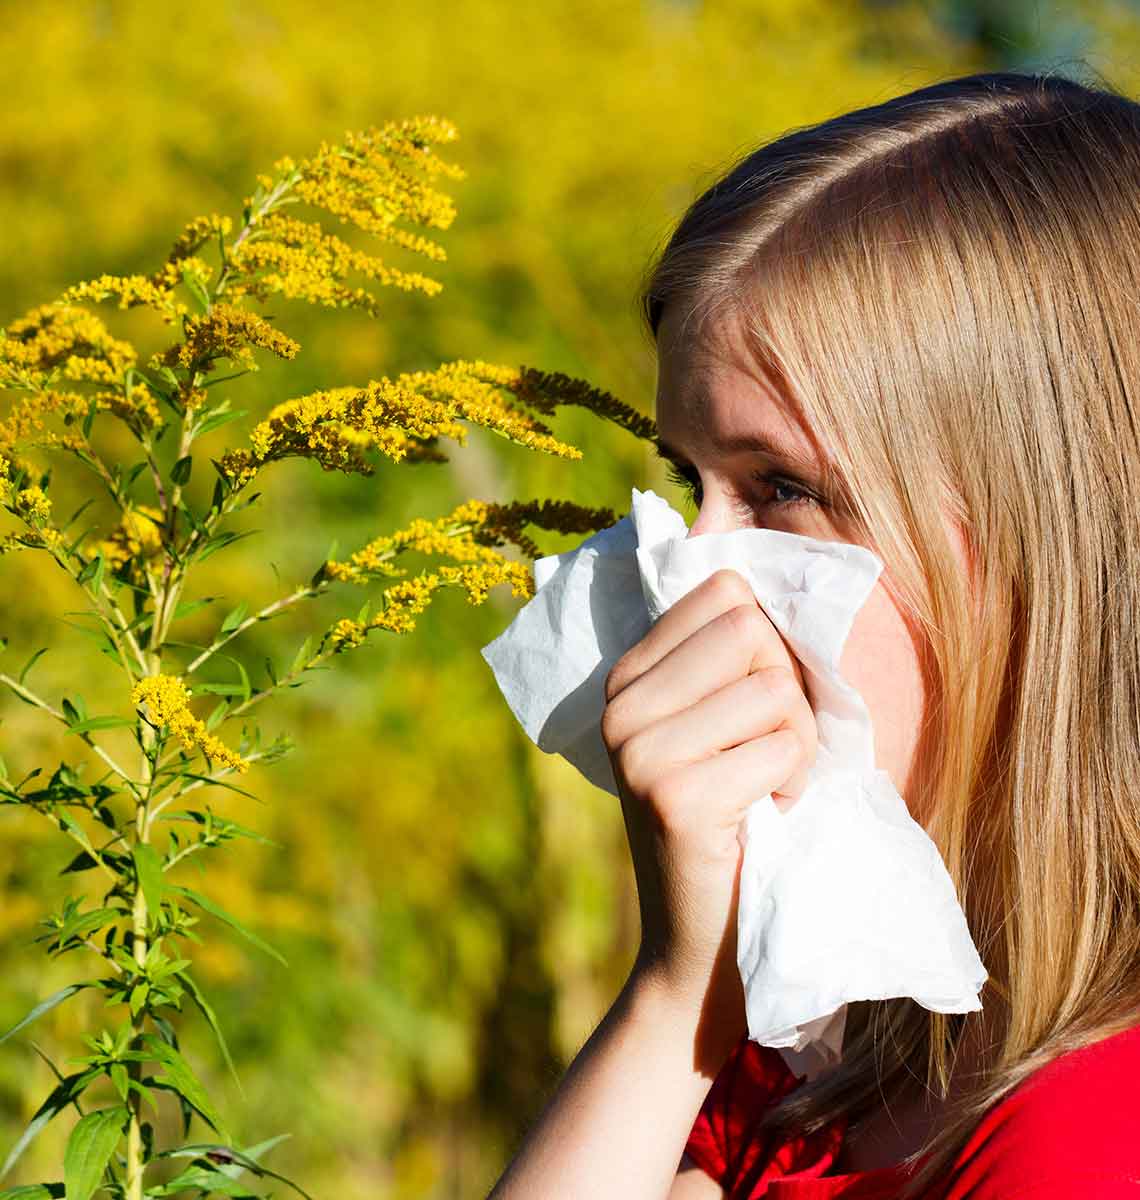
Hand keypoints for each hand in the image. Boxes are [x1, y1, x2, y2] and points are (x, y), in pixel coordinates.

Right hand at [601, 568, 818, 1048]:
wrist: (702, 946)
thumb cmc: (735, 825)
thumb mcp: (718, 728)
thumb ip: (730, 658)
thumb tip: (776, 571)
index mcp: (627, 677)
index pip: (725, 592)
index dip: (767, 646)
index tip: (752, 709)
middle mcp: (621, 705)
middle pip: (753, 631)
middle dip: (786, 694)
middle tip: (762, 754)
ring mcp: (640, 749)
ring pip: (775, 688)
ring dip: (795, 745)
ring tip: (761, 789)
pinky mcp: (674, 795)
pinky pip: (783, 745)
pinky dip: (794, 783)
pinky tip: (761, 818)